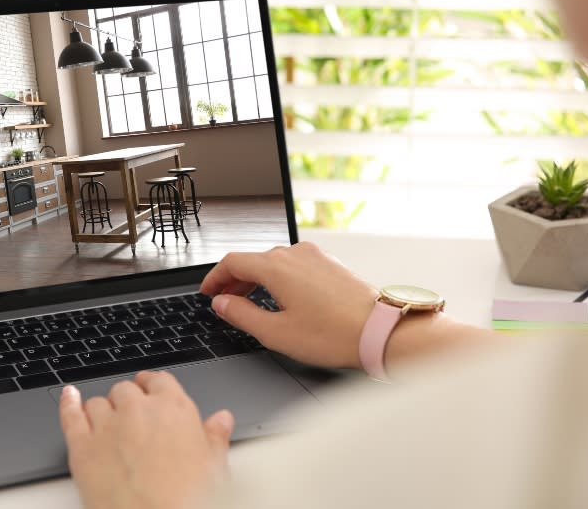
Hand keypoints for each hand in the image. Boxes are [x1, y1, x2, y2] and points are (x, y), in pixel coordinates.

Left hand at [59, 372, 234, 508]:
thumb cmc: (187, 499)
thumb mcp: (214, 467)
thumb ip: (215, 437)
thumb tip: (222, 420)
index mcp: (173, 408)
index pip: (159, 380)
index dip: (154, 387)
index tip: (152, 391)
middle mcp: (137, 410)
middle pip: (126, 390)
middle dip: (129, 402)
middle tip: (133, 418)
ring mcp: (107, 426)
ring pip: (98, 403)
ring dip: (103, 410)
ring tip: (109, 426)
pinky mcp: (81, 447)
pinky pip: (70, 415)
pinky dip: (69, 403)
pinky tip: (70, 397)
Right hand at [199, 242, 377, 368]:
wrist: (380, 330)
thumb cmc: (334, 334)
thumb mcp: (275, 333)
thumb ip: (241, 315)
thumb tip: (222, 303)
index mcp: (276, 267)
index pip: (232, 262)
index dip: (214, 278)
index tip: (208, 292)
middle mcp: (295, 254)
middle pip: (253, 260)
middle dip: (234, 280)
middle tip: (224, 300)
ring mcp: (315, 256)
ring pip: (274, 262)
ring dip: (256, 279)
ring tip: (250, 301)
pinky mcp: (330, 264)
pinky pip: (295, 265)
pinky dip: (279, 278)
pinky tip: (282, 298)